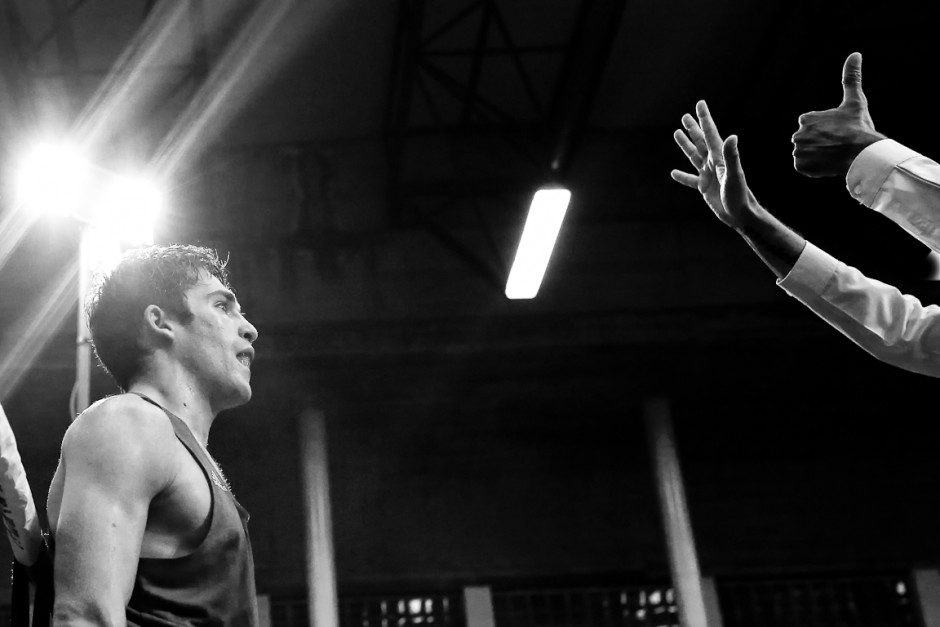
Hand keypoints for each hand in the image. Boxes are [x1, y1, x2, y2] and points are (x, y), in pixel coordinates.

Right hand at [671, 100, 760, 230]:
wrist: (740, 214)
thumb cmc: (740, 194)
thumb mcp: (734, 174)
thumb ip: (732, 155)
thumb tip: (731, 136)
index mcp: (719, 157)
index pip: (710, 134)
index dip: (704, 118)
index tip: (700, 104)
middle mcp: (713, 163)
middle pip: (700, 141)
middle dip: (693, 128)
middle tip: (685, 116)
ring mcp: (708, 174)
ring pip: (694, 156)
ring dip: (686, 145)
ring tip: (677, 133)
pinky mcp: (704, 187)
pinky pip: (690, 179)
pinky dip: (682, 176)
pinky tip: (673, 173)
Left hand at [791, 52, 885, 177]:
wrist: (861, 154)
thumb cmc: (859, 127)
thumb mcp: (856, 101)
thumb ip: (851, 78)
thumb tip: (855, 54)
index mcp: (806, 119)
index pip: (813, 126)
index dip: (828, 130)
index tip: (839, 132)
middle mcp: (797, 134)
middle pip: (809, 140)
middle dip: (821, 143)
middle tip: (838, 145)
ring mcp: (798, 151)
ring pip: (807, 154)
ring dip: (818, 155)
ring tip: (834, 154)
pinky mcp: (800, 166)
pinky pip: (805, 168)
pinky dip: (814, 168)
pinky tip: (827, 164)